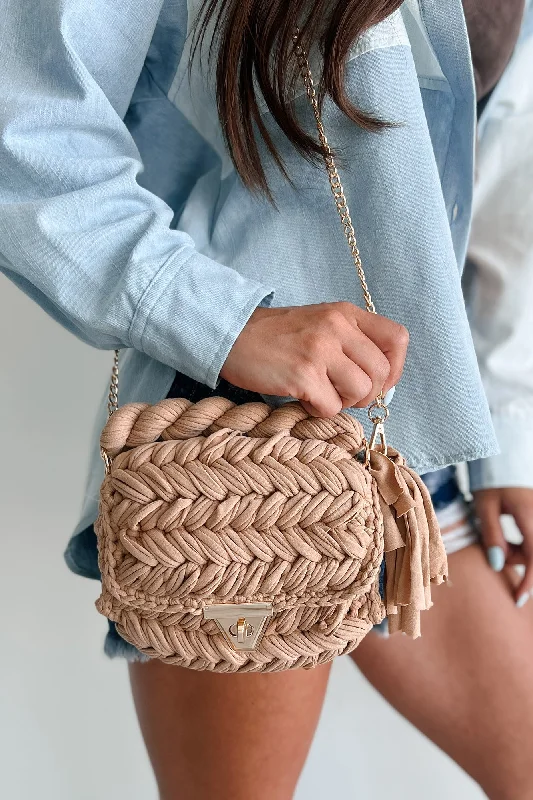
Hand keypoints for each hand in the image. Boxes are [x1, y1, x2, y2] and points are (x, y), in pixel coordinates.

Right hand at [220, 301, 408, 417]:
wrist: (231, 334)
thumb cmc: (276, 335)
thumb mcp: (320, 323)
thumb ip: (351, 342)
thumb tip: (380, 382)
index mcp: (345, 313)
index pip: (397, 339)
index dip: (395, 368)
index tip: (379, 381)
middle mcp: (337, 328)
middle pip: (381, 373)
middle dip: (367, 394)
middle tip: (344, 395)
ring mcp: (320, 350)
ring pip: (360, 391)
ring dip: (343, 402)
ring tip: (321, 394)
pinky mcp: (302, 375)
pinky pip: (331, 407)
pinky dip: (320, 411)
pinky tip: (304, 399)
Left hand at [474, 487, 532, 606]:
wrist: (503, 461)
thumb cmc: (490, 481)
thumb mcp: (484, 507)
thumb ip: (492, 535)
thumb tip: (498, 565)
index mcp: (528, 514)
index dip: (528, 581)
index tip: (518, 599)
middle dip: (516, 561)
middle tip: (494, 552)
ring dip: (519, 553)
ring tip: (498, 539)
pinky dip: (523, 545)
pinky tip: (509, 539)